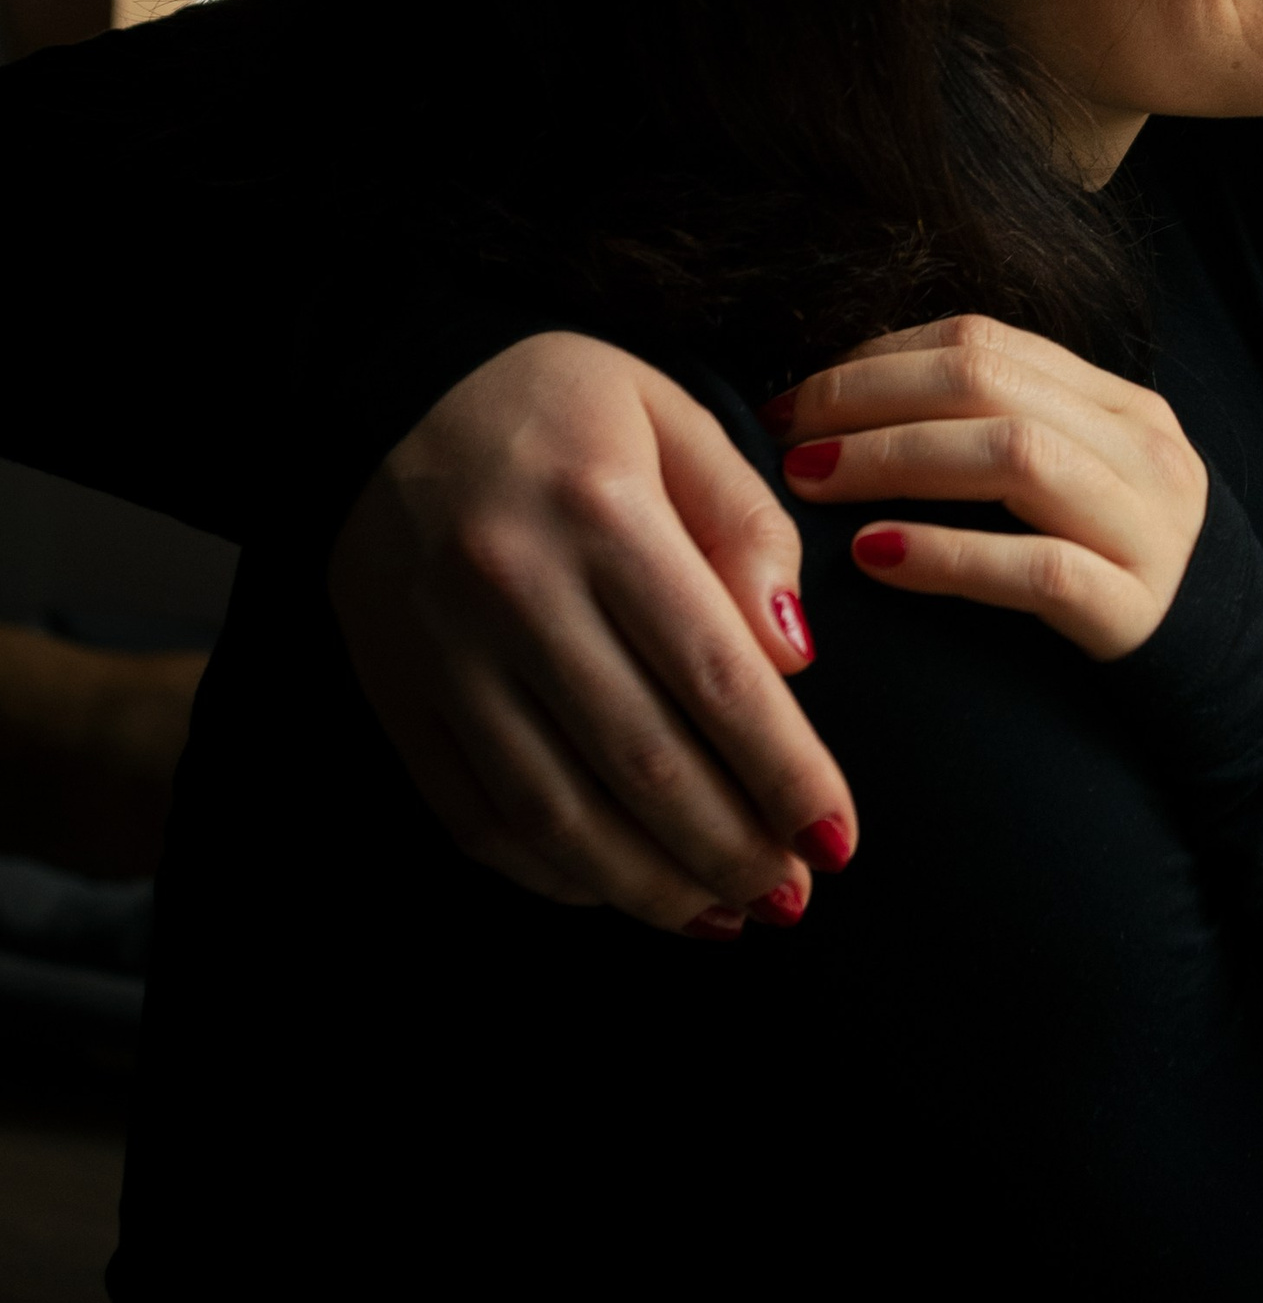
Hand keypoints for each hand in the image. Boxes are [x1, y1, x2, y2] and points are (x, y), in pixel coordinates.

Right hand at [330, 336, 856, 935]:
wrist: (385, 386)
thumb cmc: (561, 404)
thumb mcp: (674, 416)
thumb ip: (747, 527)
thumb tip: (796, 660)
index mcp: (602, 511)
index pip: (717, 675)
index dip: (785, 774)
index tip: (838, 838)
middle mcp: (514, 589)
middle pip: (642, 761)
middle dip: (732, 849)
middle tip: (794, 895)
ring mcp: (442, 652)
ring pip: (556, 812)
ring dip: (649, 887)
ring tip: (725, 917)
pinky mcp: (392, 694)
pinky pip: (474, 818)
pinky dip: (551, 874)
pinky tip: (616, 889)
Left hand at [769, 316, 1206, 658]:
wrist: (1240, 681)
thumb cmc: (1117, 578)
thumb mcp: (1082, 487)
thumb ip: (1002, 438)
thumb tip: (853, 410)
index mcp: (1120, 404)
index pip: (985, 340)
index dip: (877, 358)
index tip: (796, 399)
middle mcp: (1142, 449)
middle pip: (988, 383)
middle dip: (867, 399)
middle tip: (787, 436)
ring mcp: (1148, 526)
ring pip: (1015, 455)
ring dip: (894, 460)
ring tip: (813, 484)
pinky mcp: (1138, 610)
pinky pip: (1037, 568)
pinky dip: (947, 555)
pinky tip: (876, 555)